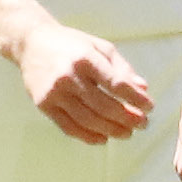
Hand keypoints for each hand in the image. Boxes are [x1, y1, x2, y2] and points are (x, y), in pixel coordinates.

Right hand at [16, 18, 155, 144]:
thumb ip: (122, 68)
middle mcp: (68, 76)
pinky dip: (88, 136)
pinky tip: (104, 138)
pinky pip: (69, 127)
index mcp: (85, 58)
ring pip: (88, 120)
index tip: (150, 107)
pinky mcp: (44, 105)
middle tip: (143, 124)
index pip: (116, 84)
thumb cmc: (71, 44)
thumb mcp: (100, 47)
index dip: (136, 99)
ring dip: (111, 130)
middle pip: (104, 105)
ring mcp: (54, 92)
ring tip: (127, 133)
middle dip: (127, 118)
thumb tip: (143, 89)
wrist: (32, 43)